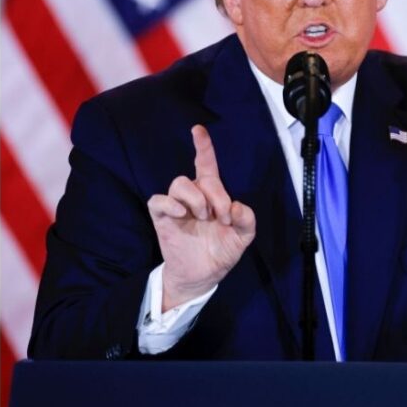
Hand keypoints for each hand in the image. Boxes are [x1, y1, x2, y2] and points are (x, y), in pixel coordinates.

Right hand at [147, 125, 256, 311]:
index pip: (206, 164)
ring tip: (203, 217)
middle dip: (216, 195)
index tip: (198, 130)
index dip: (203, 146)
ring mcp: (176, 206)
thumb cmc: (220, 252)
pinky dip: (170, 203)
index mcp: (212, 195)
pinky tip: (182, 213)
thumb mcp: (243, 238)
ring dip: (196, 198)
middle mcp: (193, 196)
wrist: (202, 277)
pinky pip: (158, 200)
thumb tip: (236, 207)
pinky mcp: (162, 218)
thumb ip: (247, 220)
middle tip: (222, 218)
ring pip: (179, 183)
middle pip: (199, 178)